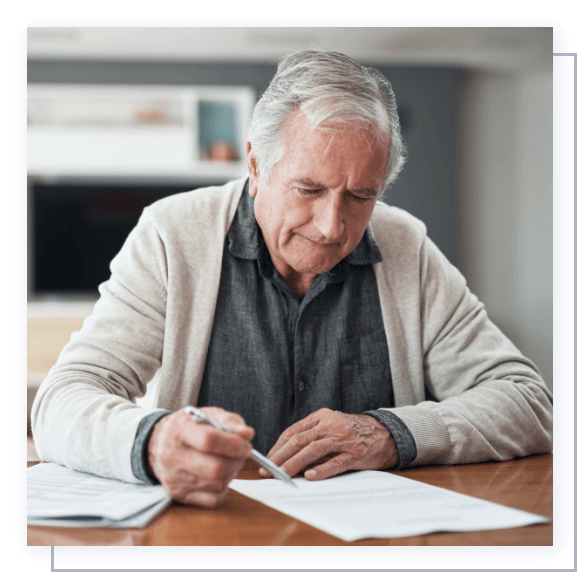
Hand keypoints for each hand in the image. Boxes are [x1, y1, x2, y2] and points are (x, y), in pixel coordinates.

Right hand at [147, 406, 254, 507]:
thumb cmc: (189, 427)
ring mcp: (173, 478)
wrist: (159, 442)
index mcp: (180, 430)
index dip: (233, 445)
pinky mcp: (177, 495)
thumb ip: (230, 422)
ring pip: (217, 485)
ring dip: (232, 474)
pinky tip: (220, 476)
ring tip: (229, 462)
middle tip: (241, 455)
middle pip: (215, 468)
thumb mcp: (209, 415)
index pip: (209, 440)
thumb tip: (247, 434)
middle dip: (237, 462)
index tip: (246, 446)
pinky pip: (212, 500)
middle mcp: (172, 455)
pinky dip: (223, 489)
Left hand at [260, 408, 397, 480]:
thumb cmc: (352, 433)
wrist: (385, 433)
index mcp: (321, 416)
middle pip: (300, 440)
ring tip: (282, 475)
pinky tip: (309, 477)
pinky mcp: (355, 453)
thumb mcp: (331, 426)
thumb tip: (286, 458)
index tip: (267, 460)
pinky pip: (335, 463)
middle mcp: (330, 424)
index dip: (278, 446)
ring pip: (313, 450)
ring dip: (294, 464)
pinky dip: (321, 470)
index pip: (293, 431)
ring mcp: (343, 438)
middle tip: (268, 470)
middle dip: (281, 456)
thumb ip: (312, 437)